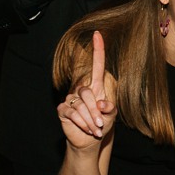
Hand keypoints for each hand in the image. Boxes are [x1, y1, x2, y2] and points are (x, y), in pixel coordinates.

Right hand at [58, 29, 115, 148]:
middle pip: (87, 92)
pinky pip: (72, 113)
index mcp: (96, 87)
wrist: (89, 141)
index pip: (97, 65)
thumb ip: (110, 108)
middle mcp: (82, 90)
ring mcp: (71, 99)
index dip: (97, 50)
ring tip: (95, 129)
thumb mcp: (111, 116)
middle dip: (95, 110)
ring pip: (80, 105)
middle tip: (100, 124)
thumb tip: (101, 104)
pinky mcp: (63, 110)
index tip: (97, 34)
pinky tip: (86, 129)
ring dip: (89, 120)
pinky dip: (81, 123)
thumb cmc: (102, 124)